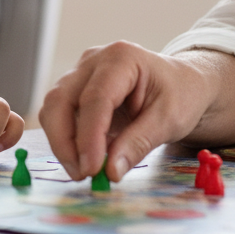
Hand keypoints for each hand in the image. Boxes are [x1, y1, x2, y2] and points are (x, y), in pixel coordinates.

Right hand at [38, 41, 220, 182]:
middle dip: (64, 141)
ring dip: (61, 142)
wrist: (181, 83)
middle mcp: (92, 61)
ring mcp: (79, 73)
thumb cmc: (181, 95)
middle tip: (81, 174)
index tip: (92, 168)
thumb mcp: (170, 121)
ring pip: (53, 108)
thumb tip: (111, 172)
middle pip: (60, 99)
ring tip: (83, 170)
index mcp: (121, 58)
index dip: (89, 136)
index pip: (95, 99)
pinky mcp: (74, 89)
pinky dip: (65, 139)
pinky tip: (83, 158)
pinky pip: (58, 115)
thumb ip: (139, 144)